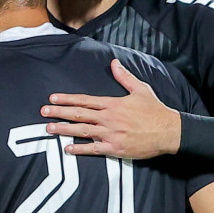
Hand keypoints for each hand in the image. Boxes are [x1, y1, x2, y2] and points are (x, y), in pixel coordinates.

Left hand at [42, 59, 180, 159]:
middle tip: (43, 112)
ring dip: (64, 129)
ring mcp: (111, 134)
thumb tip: (114, 63)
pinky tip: (67, 149)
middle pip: (79, 114)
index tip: (52, 98)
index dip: (67, 99)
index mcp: (113, 104)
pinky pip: (93, 149)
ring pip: (82, 131)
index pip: (85, 100)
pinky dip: (80, 149)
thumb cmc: (156, 111)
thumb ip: (124, 77)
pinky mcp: (115, 148)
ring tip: (49, 128)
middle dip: (59, 112)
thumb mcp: (141, 90)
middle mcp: (109, 118)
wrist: (170, 131)